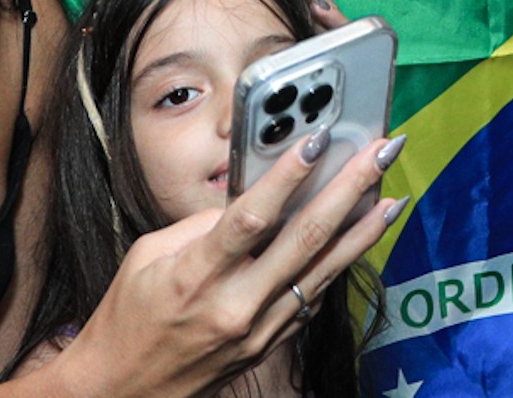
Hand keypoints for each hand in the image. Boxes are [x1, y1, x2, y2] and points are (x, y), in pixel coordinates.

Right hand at [55, 126, 405, 395]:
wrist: (120, 391)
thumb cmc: (127, 317)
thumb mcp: (147, 256)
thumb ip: (202, 223)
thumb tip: (253, 195)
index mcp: (196, 276)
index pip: (252, 218)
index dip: (289, 176)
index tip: (320, 139)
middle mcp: (235, 305)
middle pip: (305, 239)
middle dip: (350, 189)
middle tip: (381, 152)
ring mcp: (257, 330)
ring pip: (323, 271)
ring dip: (363, 230)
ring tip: (392, 195)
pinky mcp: (269, 345)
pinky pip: (312, 298)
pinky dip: (340, 264)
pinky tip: (361, 238)